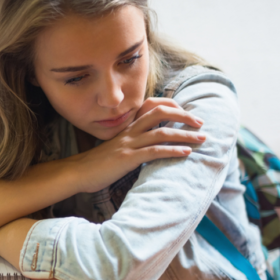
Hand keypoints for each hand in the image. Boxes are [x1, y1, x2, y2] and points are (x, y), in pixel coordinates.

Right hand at [68, 97, 204, 193]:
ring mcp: (128, 144)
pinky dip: (173, 151)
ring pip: (162, 133)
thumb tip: (150, 147)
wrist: (78, 173)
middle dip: (184, 116)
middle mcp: (129, 132)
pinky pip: (154, 152)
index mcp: (127, 128)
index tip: (187, 115)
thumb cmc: (98, 164)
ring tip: (201, 139)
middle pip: (160, 113)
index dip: (172, 107)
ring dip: (185, 135)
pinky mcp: (128, 159)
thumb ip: (133, 144)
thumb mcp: (117, 149)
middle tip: (201, 123)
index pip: (152, 107)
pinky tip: (186, 153)